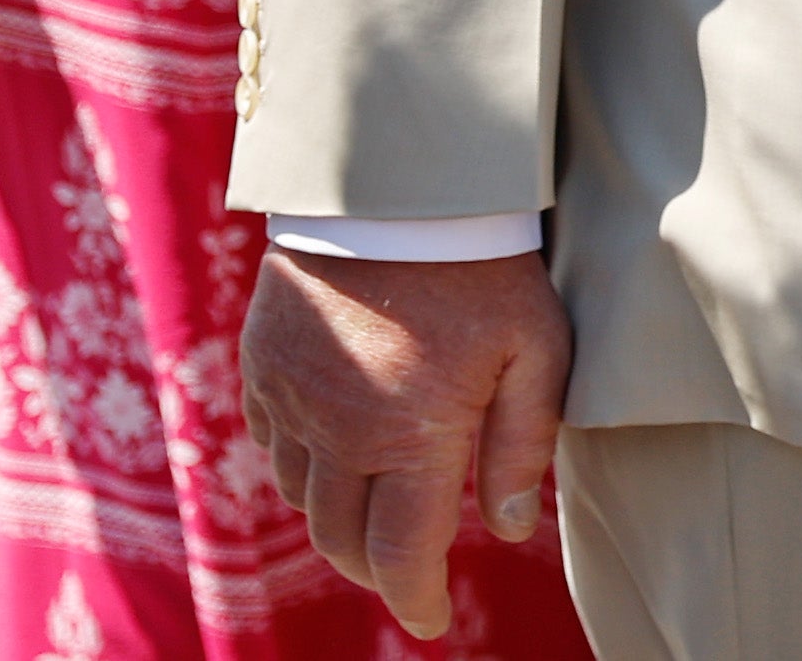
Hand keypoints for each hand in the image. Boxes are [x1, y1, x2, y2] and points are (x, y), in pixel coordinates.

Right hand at [241, 247, 566, 639]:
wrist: (397, 184)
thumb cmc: (485, 265)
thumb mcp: (537, 348)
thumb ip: (522, 443)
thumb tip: (508, 526)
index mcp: (408, 438)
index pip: (399, 557)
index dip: (415, 599)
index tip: (430, 620)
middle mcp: (336, 433)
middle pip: (340, 538)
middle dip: (375, 567)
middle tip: (409, 569)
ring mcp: (291, 399)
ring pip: (302, 495)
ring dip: (340, 512)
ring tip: (383, 501)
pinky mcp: (264, 364)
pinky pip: (272, 440)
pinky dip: (304, 460)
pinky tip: (341, 443)